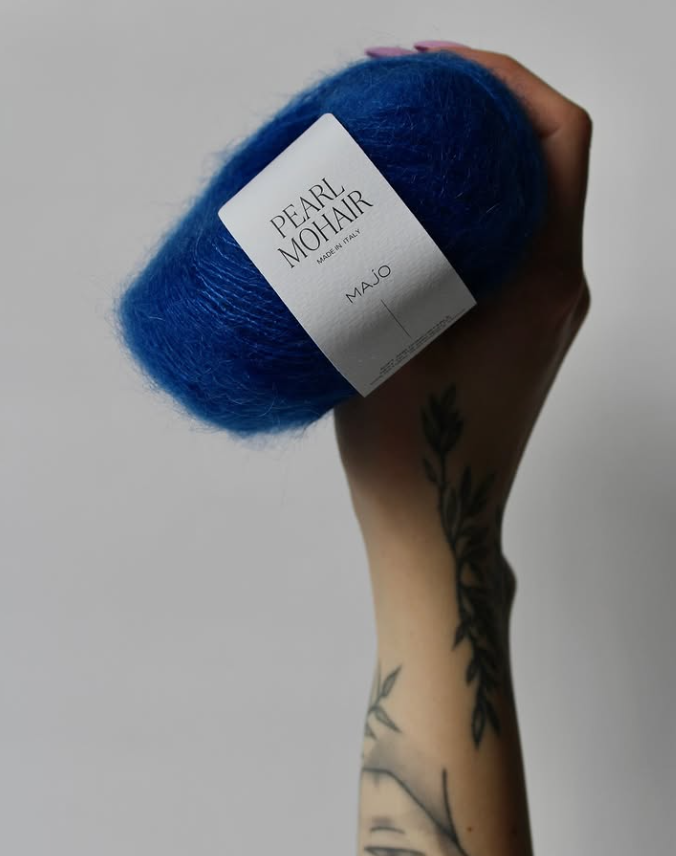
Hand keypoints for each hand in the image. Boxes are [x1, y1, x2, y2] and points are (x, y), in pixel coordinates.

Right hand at [335, 46, 591, 564]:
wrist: (440, 524)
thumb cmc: (412, 453)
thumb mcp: (384, 343)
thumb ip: (383, 266)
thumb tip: (355, 200)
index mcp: (541, 280)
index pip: (558, 136)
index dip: (504, 77)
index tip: (432, 64)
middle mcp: (559, 285)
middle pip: (547, 153)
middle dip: (481, 102)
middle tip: (401, 89)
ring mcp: (545, 307)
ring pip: (529, 193)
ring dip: (475, 151)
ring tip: (400, 135)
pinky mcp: (523, 325)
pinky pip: (512, 234)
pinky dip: (470, 200)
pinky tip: (410, 206)